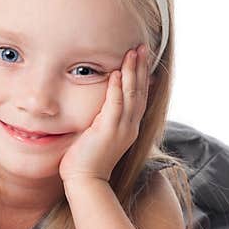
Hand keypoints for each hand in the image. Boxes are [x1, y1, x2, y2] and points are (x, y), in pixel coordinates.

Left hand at [59, 45, 149, 184]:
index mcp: (129, 128)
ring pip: (132, 95)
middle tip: (143, 47)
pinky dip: (117, 89)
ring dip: (133, 72)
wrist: (85, 181)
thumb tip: (100, 109)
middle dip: (141, 68)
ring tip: (133, 53)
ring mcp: (122, 130)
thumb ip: (103, 120)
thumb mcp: (99, 136)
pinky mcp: (108, 132)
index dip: (142, 76)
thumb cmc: (87, 161)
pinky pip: (115, 106)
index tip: (142, 58)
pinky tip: (117, 73)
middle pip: (141, 92)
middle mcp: (130, 127)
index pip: (140, 97)